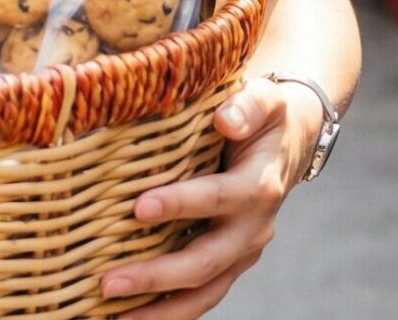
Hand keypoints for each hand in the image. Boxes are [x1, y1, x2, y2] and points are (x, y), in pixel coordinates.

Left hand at [101, 76, 320, 318]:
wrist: (289, 143)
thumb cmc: (265, 117)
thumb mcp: (265, 100)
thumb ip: (248, 105)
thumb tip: (226, 118)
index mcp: (259, 187)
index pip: (218, 198)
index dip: (181, 204)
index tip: (138, 206)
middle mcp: (252, 228)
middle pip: (206, 261)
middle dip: (157, 275)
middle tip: (109, 283)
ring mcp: (241, 252)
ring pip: (205, 292)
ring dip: (160, 311)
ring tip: (115, 318)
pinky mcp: (228, 264)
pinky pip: (201, 295)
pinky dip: (169, 313)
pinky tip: (129, 318)